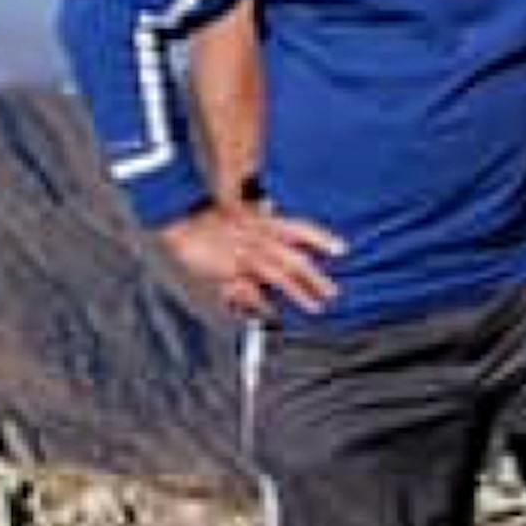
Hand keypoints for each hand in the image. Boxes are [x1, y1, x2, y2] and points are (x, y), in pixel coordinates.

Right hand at [159, 199, 346, 322]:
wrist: (182, 221)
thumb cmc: (211, 218)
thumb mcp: (242, 213)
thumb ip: (262, 220)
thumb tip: (279, 224)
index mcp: (263, 220)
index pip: (299, 227)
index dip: (321, 238)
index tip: (343, 249)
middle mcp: (259, 236)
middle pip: (294, 258)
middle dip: (316, 277)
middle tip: (333, 292)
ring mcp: (245, 254)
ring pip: (279, 275)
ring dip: (299, 293)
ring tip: (316, 307)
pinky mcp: (229, 270)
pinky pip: (251, 291)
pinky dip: (263, 303)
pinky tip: (274, 313)